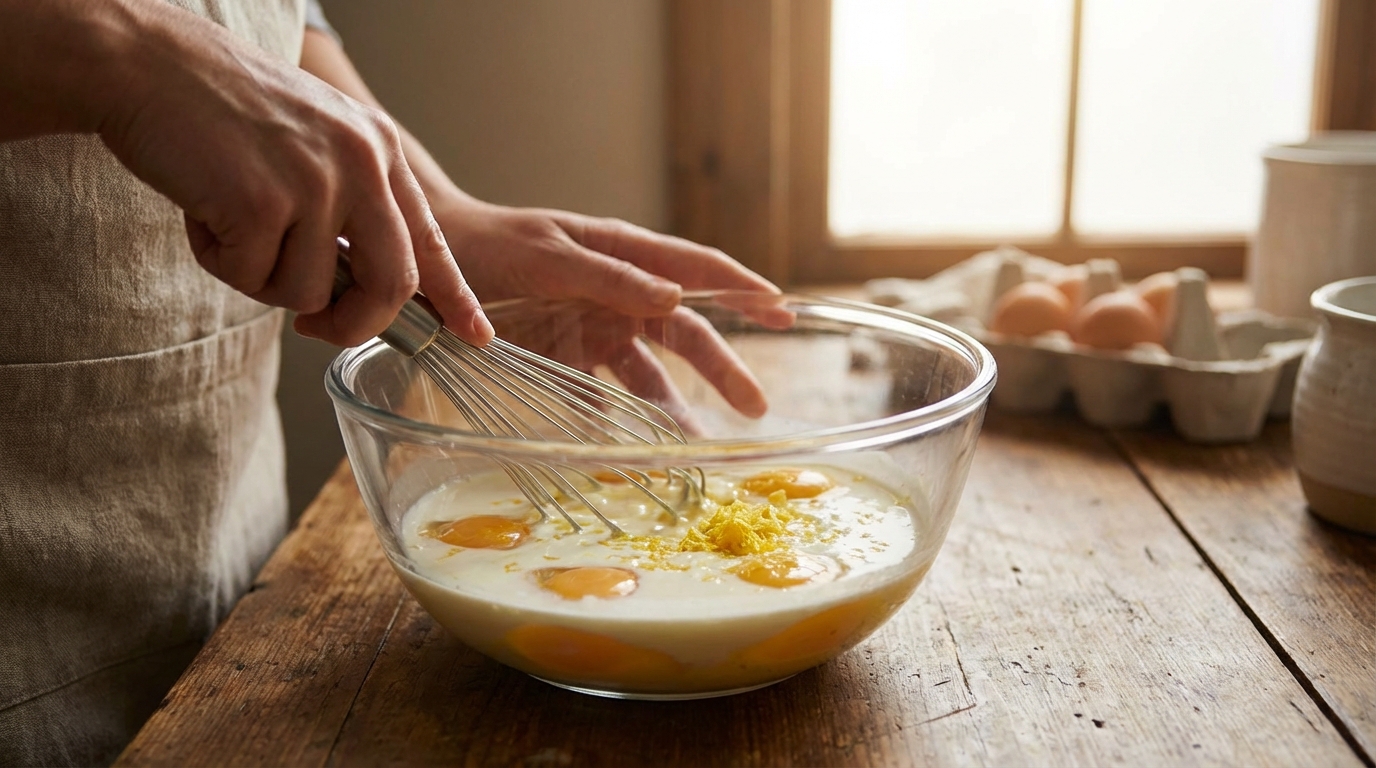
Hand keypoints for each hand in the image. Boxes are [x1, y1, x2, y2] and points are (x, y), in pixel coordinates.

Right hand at [89, 1, 490, 346]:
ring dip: (260, 278)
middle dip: (355, 323)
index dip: (454, 295)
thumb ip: (350, 204)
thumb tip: (363, 288)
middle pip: (393, 284)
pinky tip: (203, 211)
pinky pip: (251, 279)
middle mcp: (361, 164)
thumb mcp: (315, 141)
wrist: (148, 64)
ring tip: (230, 221)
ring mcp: (316, 183)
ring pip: (309, 293)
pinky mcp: (263, 204)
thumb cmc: (223, 110)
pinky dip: (219, 261)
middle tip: (317, 329)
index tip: (474, 334)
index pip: (431, 238)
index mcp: (379, 151)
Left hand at [433, 197, 784, 417]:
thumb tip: (675, 298)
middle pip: (685, 334)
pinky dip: (618, 429)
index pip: (696, 271)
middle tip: (756, 407)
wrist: (425, 267)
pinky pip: (602, 399)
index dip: (742, 289)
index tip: (783, 310)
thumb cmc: (487, 245)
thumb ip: (609, 276)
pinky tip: (632, 458)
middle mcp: (617, 294)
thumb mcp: (548, 255)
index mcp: (622, 255)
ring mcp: (592, 329)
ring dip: (673, 411)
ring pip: (649, 375)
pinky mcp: (564, 360)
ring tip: (693, 450)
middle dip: (722, 368)